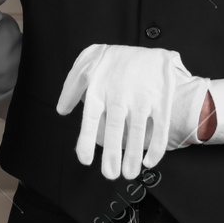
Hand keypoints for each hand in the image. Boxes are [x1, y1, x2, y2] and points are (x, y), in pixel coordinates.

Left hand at [55, 44, 207, 179]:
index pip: (90, 120)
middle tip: (110, 175)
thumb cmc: (112, 59)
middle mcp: (119, 96)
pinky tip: (150, 161)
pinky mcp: (161, 99)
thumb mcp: (86, 65)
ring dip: (132, 156)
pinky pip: (160, 127)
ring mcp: (142, 98)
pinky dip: (156, 147)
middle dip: (112, 156)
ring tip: (129, 174)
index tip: (85, 159)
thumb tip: (62, 110)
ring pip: (137, 132)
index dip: (87, 141)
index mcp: (98, 89)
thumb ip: (71, 88)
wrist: (147, 47)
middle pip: (114, 130)